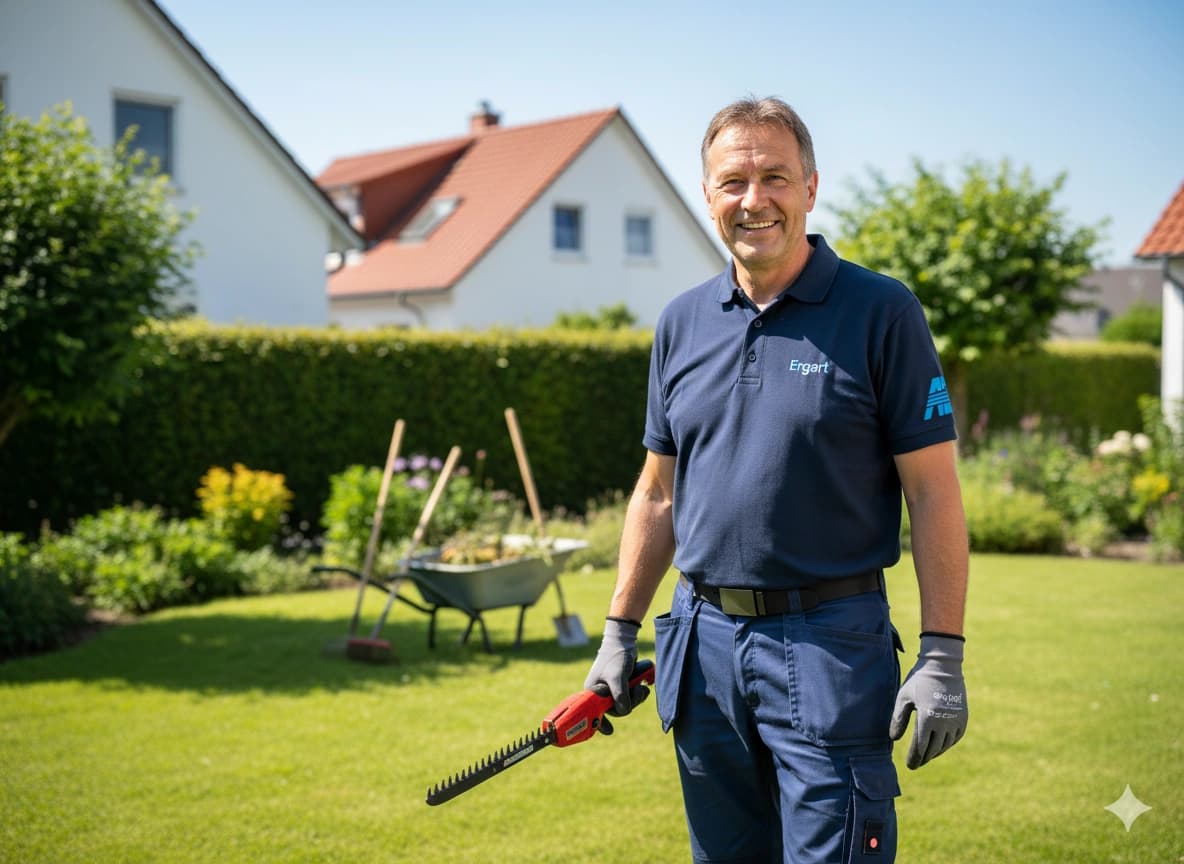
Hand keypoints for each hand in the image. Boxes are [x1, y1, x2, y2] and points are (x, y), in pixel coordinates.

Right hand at [584, 618, 643, 718]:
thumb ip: (620, 695)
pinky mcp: (624, 685)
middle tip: (638, 689)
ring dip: (638, 695)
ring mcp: (614, 689)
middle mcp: (602, 692)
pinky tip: (646, 681)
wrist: (625, 639)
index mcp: (593, 691)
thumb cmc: (615, 656)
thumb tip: (624, 711)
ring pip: (628, 703)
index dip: (601, 723)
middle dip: (631, 701)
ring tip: (643, 684)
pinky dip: (640, 690)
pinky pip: (633, 695)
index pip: (595, 713)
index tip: (609, 731)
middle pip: (618, 709)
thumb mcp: (617, 677)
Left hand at [890, 634, 967, 768]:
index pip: (920, 747)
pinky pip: (955, 737)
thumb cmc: (919, 680)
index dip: (914, 758)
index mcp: (927, 718)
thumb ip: (898, 719)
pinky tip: (939, 746)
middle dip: (924, 758)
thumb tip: (893, 739)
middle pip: (933, 749)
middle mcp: (943, 722)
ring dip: (935, 753)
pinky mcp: (963, 718)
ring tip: (926, 756)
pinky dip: (947, 744)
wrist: (943, 666)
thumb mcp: (903, 697)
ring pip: (945, 745)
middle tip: (916, 764)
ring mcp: (955, 721)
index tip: (910, 765)